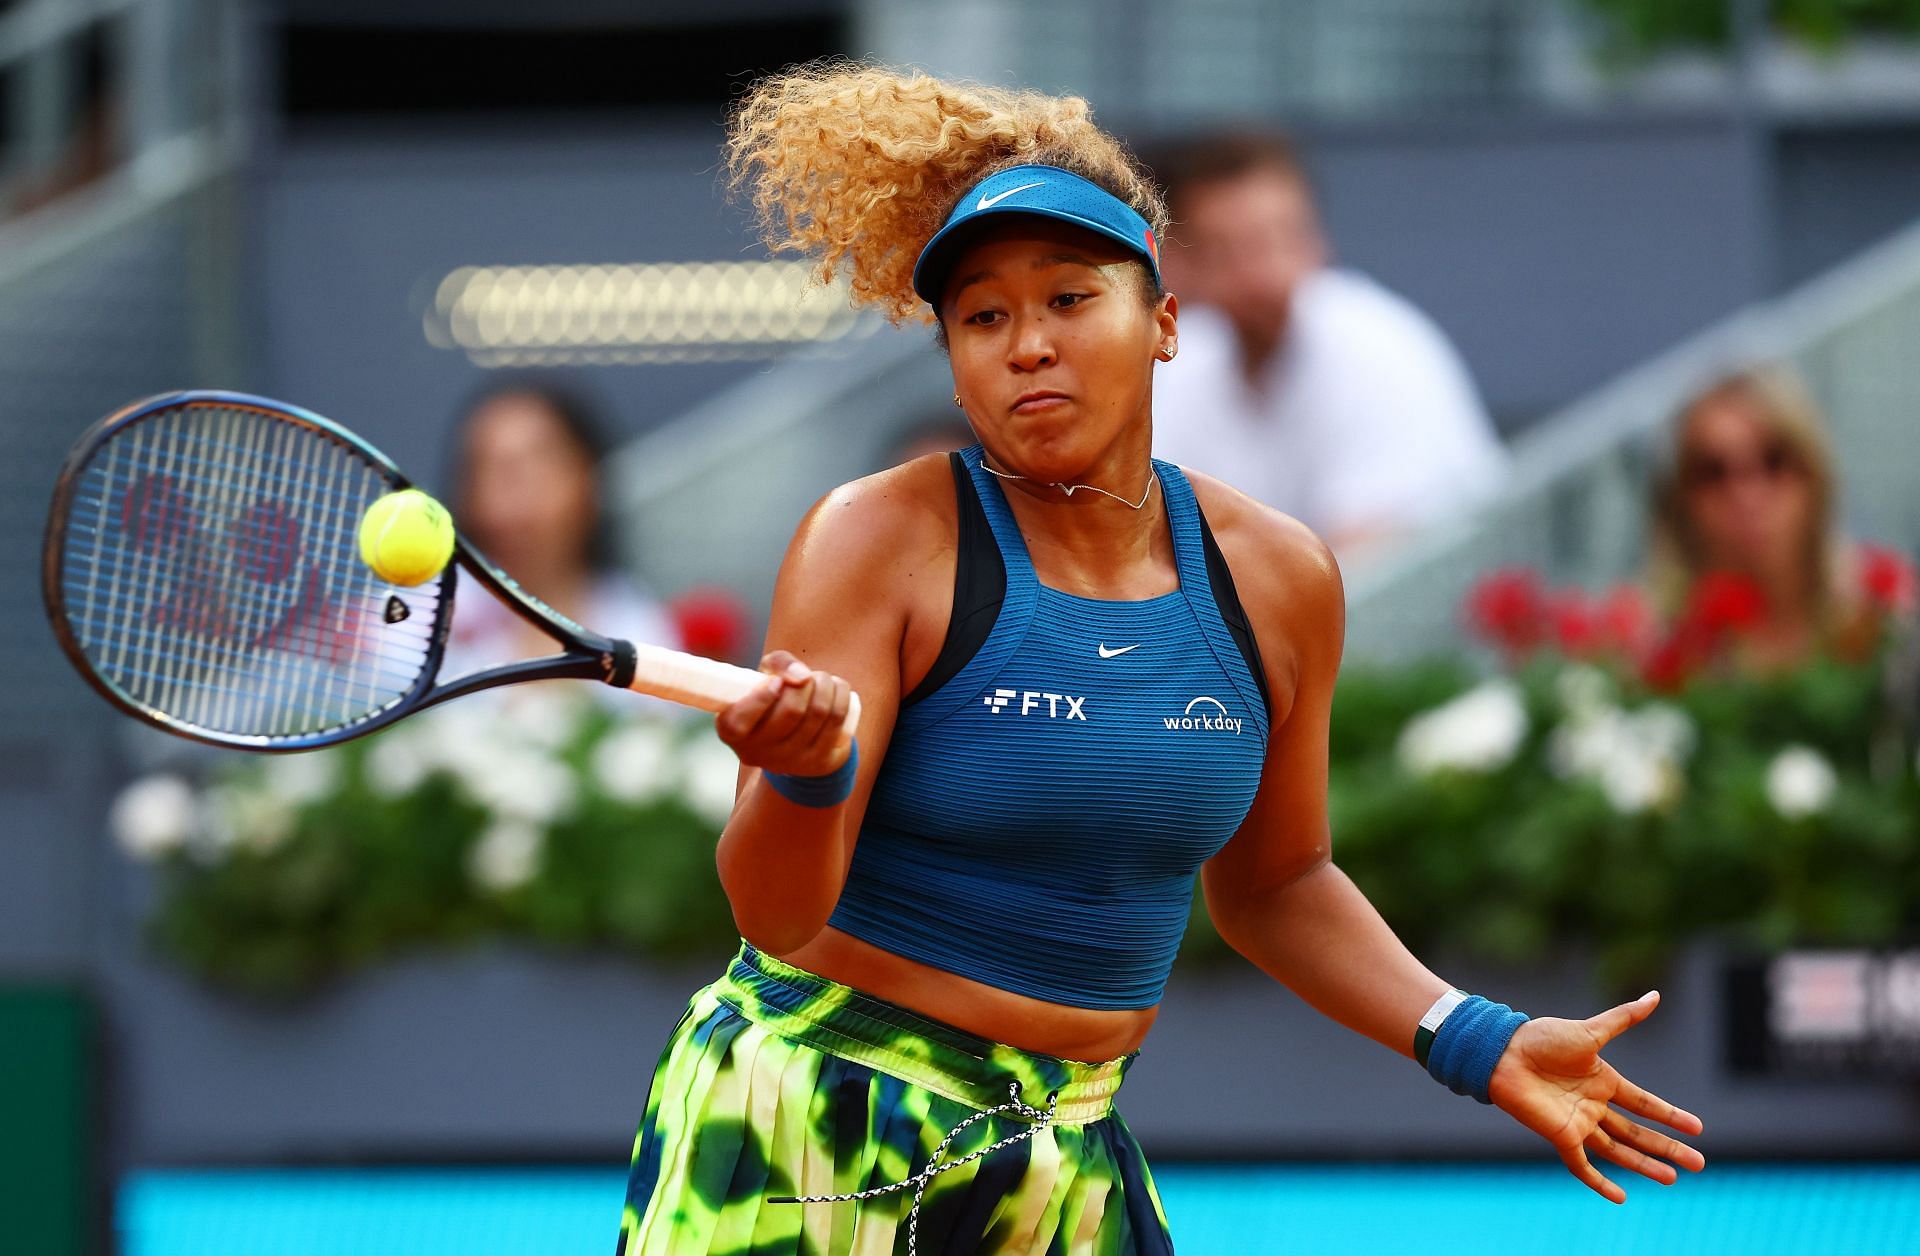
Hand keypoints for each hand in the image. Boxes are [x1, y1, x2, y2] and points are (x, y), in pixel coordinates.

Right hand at [716, 650, 853, 777]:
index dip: (761, 698)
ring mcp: (789, 762)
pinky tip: (838, 689)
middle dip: (806, 682)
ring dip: (826, 685)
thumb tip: (802, 677)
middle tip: (807, 677)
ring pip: (819, 712)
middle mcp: (757, 752)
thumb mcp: (765, 676)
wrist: (798, 738)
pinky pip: (837, 721)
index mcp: (731, 731)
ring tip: (822, 680)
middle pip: (792, 710)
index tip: (776, 683)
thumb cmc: (775, 699)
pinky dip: (842, 695)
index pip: (739, 722)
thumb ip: (778, 663)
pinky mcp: (818, 763)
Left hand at [1489, 990, 1705, 1203]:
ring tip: (1672, 1179)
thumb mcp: (1591, 1031)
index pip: (1645, 1104)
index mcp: (1604, 1080)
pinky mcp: (1560, 1136)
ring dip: (1644, 1165)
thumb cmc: (1543, 1039)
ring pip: (1618, 1150)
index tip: (1697, 1128)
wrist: (1504, 1053)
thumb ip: (1624, 1018)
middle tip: (1699, 1165)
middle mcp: (1594, 1104)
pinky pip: (1582, 1165)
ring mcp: (1578, 1122)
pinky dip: (1599, 1182)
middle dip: (1667, 1148)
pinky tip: (1620, 1197)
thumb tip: (1656, 995)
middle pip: (1638, 1132)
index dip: (1670, 1116)